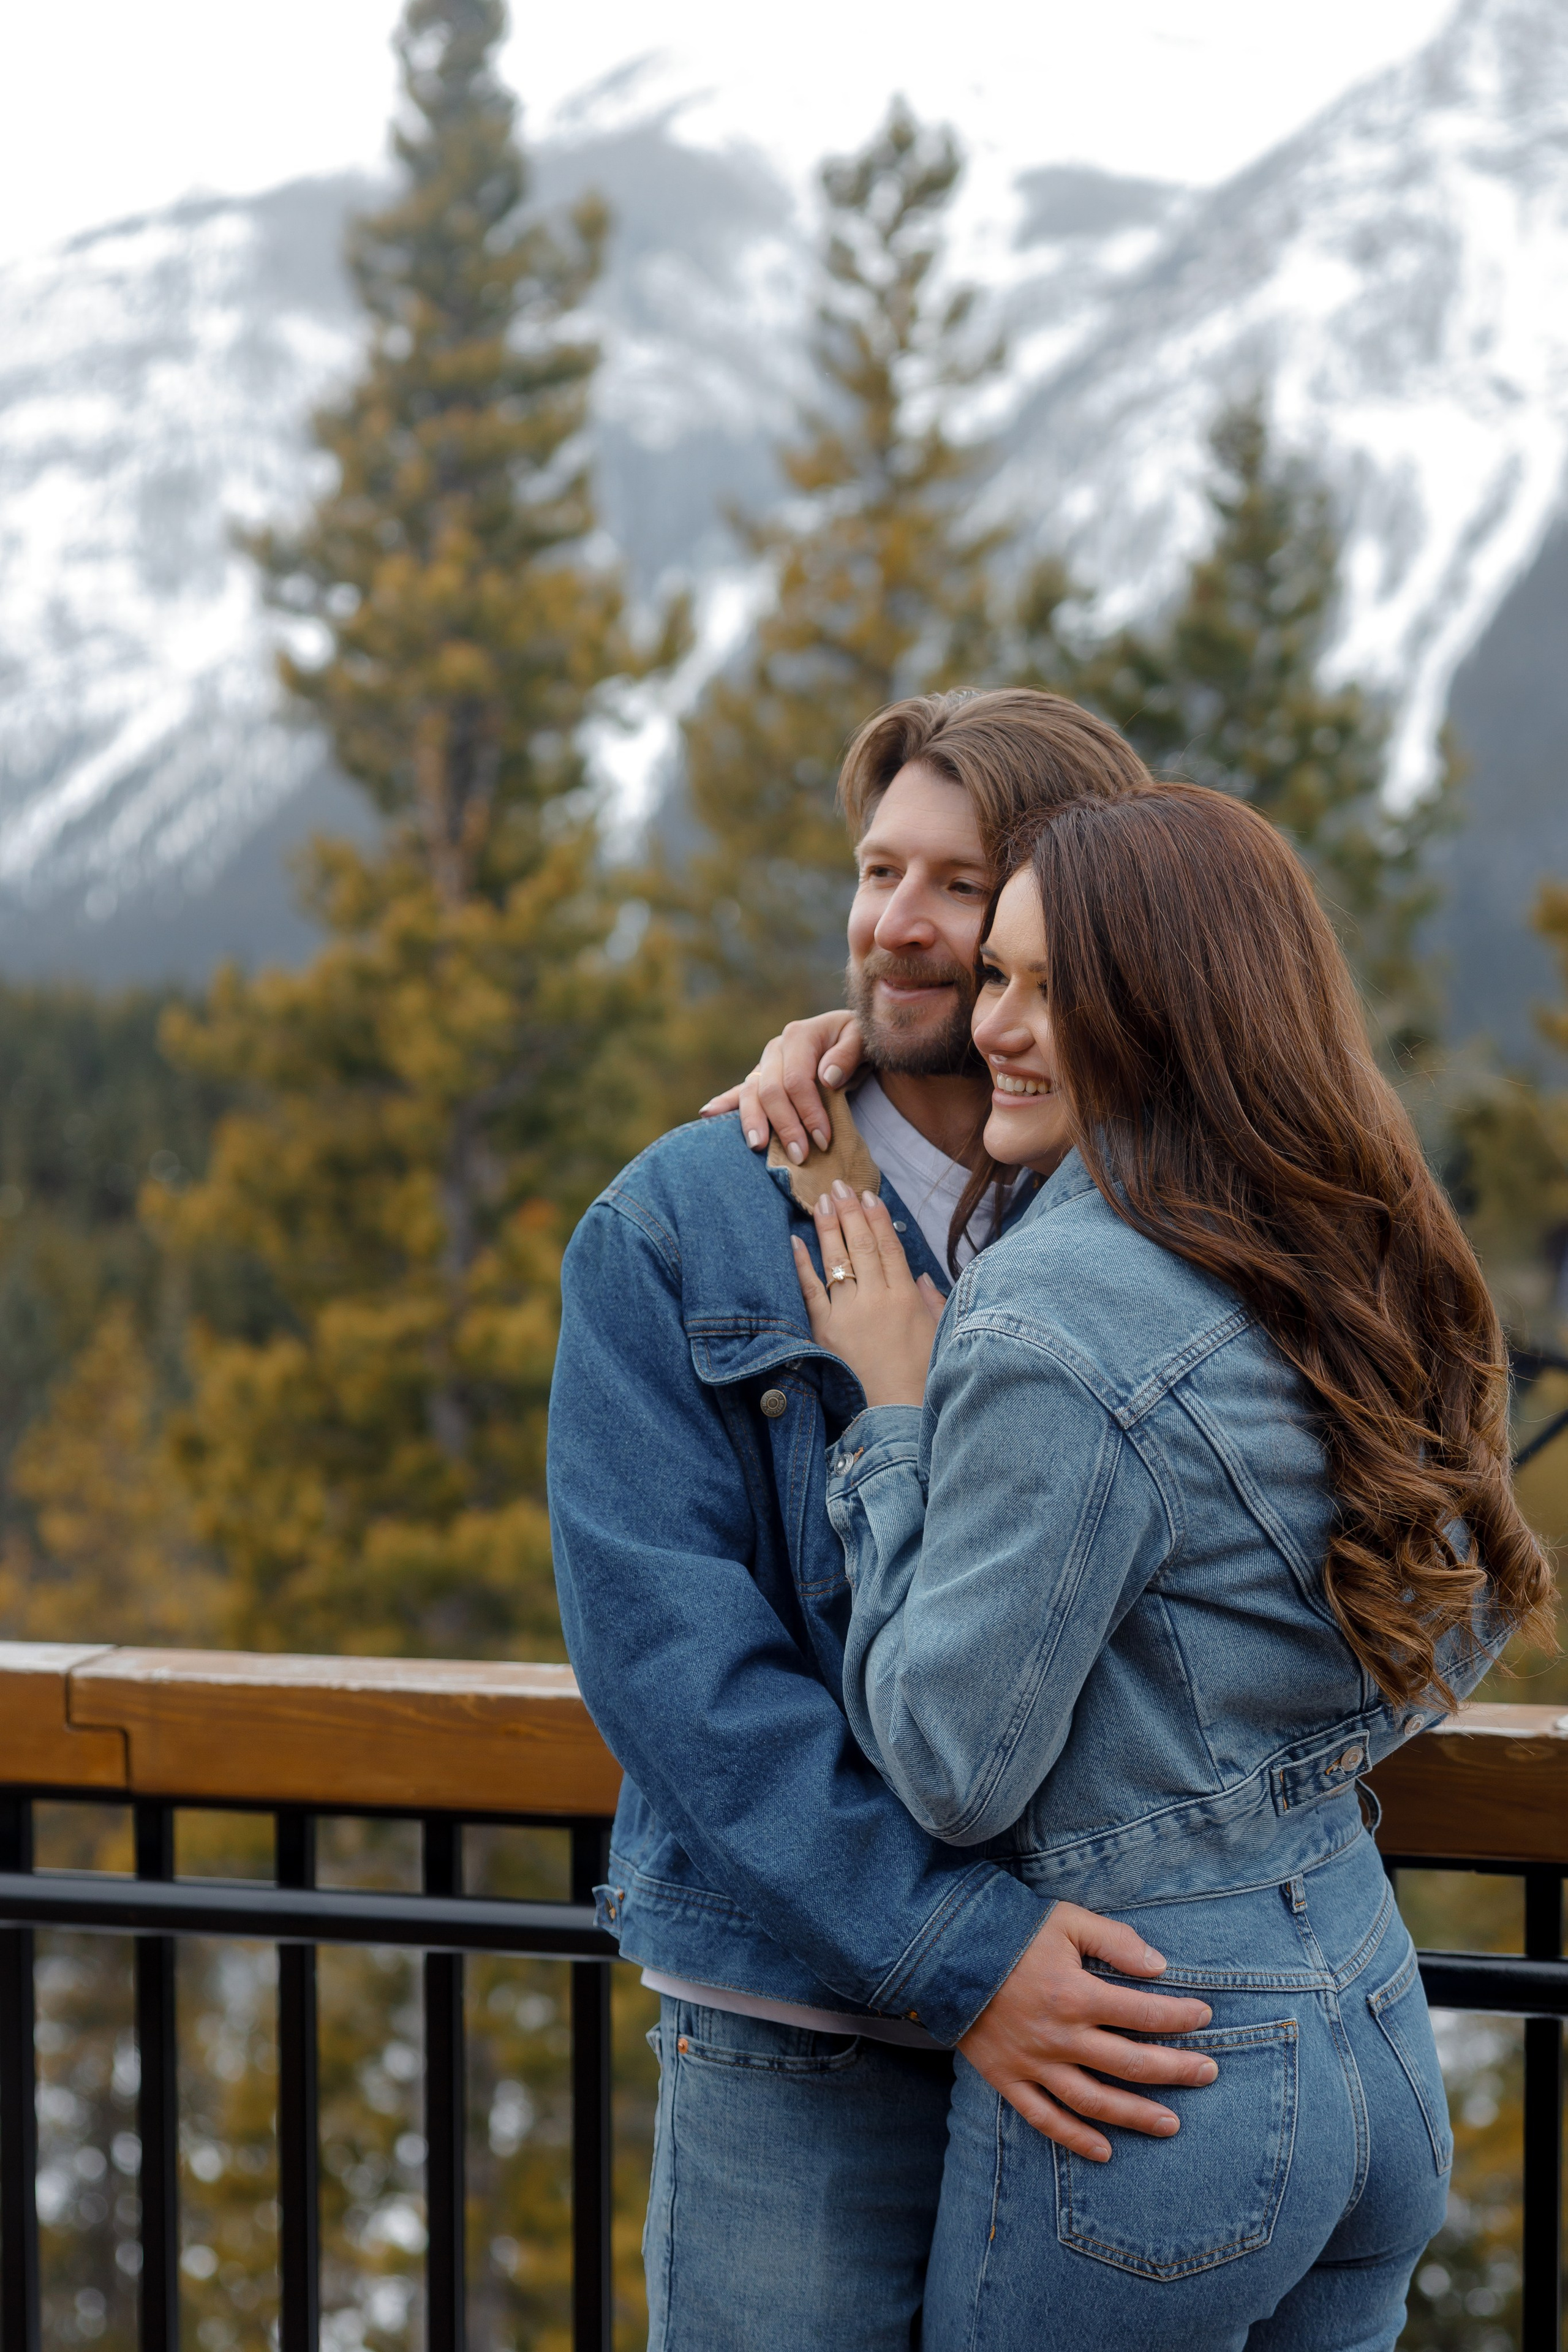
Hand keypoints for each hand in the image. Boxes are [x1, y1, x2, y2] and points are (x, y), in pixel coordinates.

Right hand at [700, 1011, 865, 1158]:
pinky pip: (740, 1091)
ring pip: (750, 1093)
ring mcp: (765, 1063)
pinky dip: (724, 1103)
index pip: (797, 1080)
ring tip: (758, 1146)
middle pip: (771, 1091)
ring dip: (753, 1122)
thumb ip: (848, 1054)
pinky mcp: (761, 1076)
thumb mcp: (863, 1039)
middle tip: (800, 1156)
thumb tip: (826, 1077)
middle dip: (785, 1126)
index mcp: (800, 1036)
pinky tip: (708, 1114)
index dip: (809, 1112)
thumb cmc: (861, 1041)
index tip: (824, 1140)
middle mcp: (777, 1048)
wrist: (851, 1037)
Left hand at [791, 1182, 943, 1406]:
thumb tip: (919, 1275)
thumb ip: (930, 1300)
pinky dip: (801, 1265)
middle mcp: (877, 1299)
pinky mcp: (825, 1330)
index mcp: (905, 1297)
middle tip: (839, 1186)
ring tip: (821, 1202)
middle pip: (862, 1246)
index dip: (878, 1219)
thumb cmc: (922, 1376)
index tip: (869, 1196)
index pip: (889, 1247)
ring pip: (837, 1261)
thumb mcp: (938, 1332)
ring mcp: (849, 1313)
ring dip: (828, 1228)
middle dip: (850, 1213)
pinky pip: (810, 1291)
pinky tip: (795, 1242)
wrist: (897, 1413)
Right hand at [959, 1902, 1218, 2160]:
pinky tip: (1105, 2151)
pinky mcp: (1008, 2078)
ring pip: (1094, 2101)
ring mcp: (1032, 2062)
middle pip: (1129, 2064)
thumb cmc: (1010, 1931)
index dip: (1180, 2016)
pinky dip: (1075, 2139)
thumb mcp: (1065, 1920)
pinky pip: (1045, 2118)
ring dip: (1136, 2115)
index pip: (1142, 2012)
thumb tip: (1160, 1966)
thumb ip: (1113, 1940)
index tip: (1205, 2015)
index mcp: (1075, 1994)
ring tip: (1172, 2124)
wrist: (944, 1952)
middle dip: (1176, 2070)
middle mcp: (1058, 2036)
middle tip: (1209, 2073)